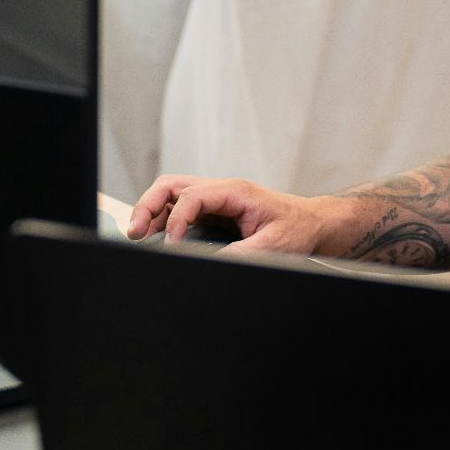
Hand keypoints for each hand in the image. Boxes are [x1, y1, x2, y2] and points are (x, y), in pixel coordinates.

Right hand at [127, 175, 332, 254]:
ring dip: (152, 211)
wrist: (314, 224)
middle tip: (134, 232)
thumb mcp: (272, 246)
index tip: (171, 244)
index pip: (191, 196)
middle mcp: (221, 191)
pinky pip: (181, 208)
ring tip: (138, 234)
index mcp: (235, 192)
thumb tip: (207, 263)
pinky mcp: (214, 211)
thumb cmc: (297, 229)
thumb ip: (240, 255)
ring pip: (171, 195)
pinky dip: (164, 219)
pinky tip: (156, 236)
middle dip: (148, 206)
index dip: (176, 220)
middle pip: (171, 186)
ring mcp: (216, 199)